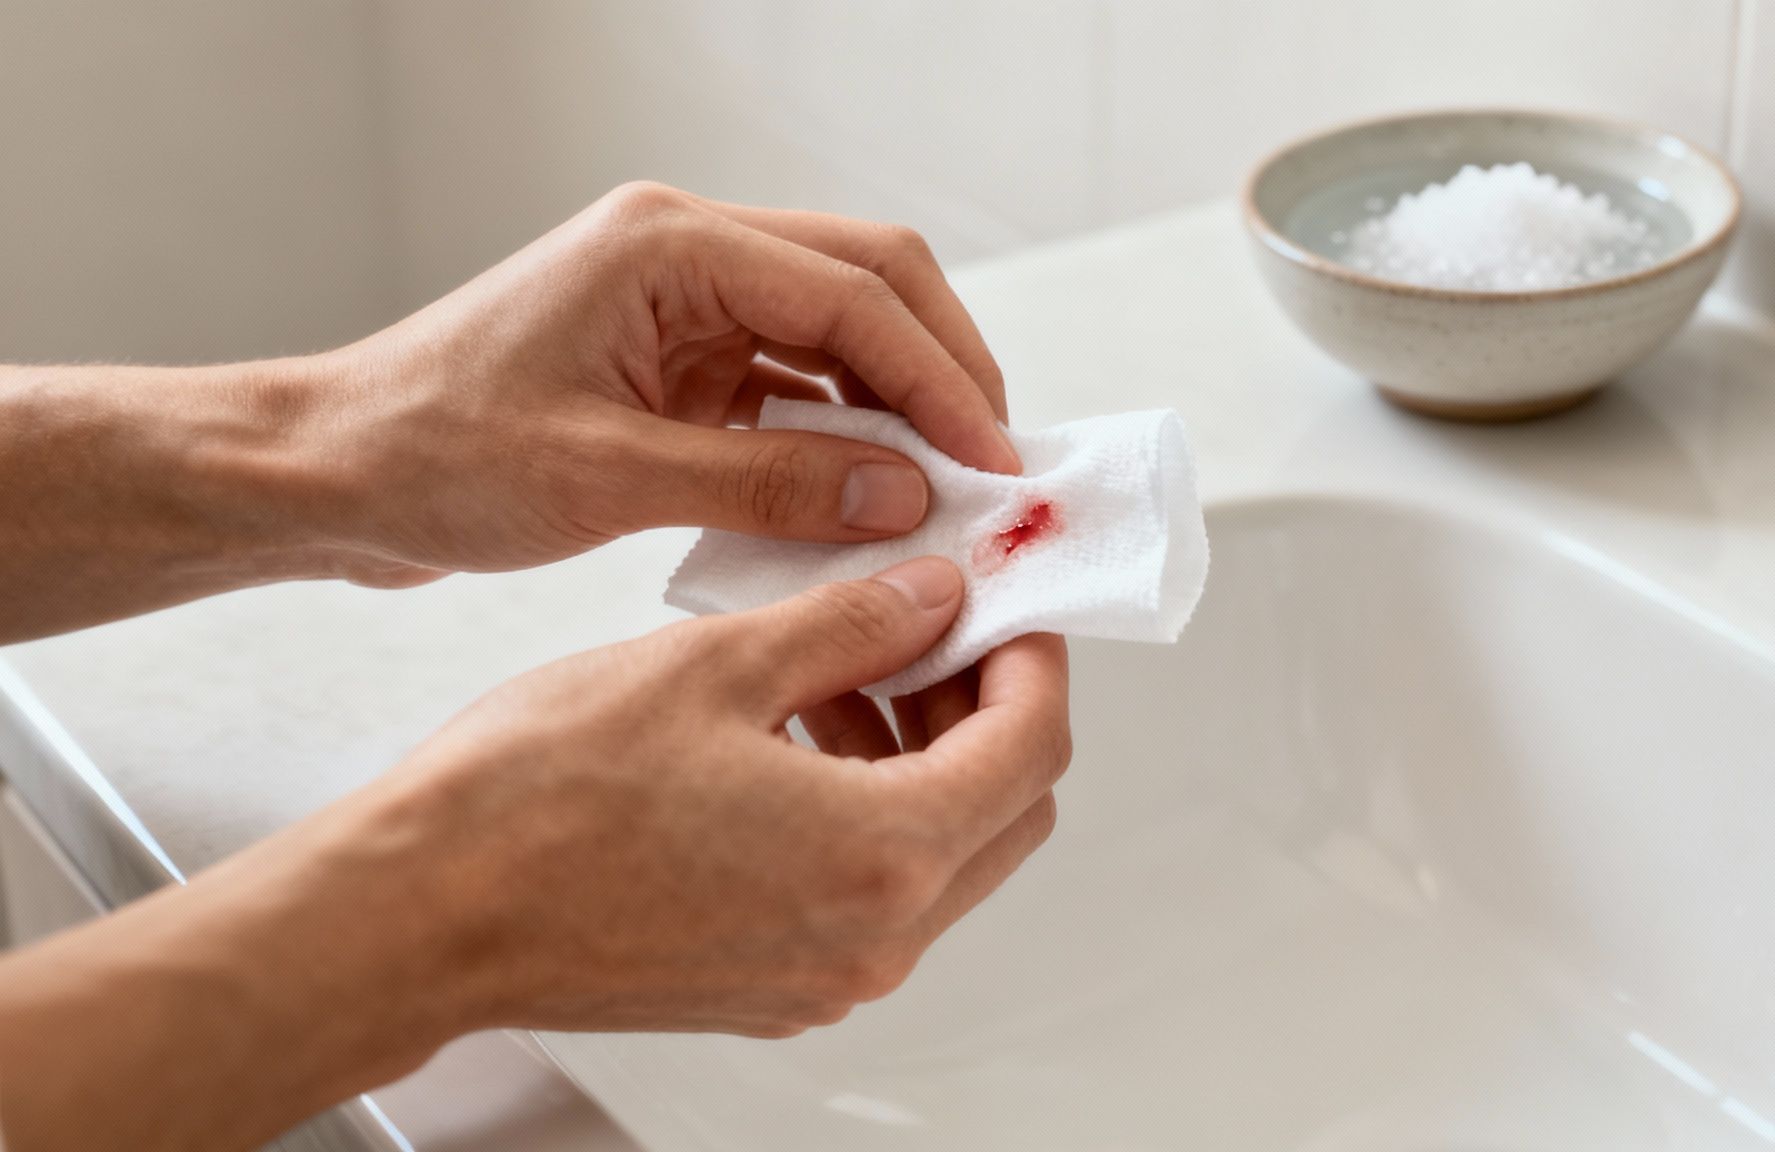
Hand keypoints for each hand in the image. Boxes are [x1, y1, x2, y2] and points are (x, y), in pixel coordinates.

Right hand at [0, 556, 1070, 1149]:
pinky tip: (795, 735)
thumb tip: (931, 596)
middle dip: (986, 705)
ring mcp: (823, 976)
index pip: (1031, 745)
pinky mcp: (772, 985)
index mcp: (881, 855)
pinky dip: (865, 808)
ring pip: (939, 853)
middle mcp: (872, 939)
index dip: (1031, 656)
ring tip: (846, 667)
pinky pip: (867, 891)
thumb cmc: (536, 801)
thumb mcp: (718, 665)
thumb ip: (853, 624)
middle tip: (934, 627)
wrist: (421, 912)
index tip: (1002, 603)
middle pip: (1004, 809)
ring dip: (922, 754)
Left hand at [296, 183, 1020, 586]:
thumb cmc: (431, 457)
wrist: (331, 474)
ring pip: (839, 335)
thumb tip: (904, 495)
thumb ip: (770, 481)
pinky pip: (793, 386)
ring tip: (946, 494)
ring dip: (899, 408)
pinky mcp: (677, 361)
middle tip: (995, 470)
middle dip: (942, 373)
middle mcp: (686, 254)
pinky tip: (867, 500)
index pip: (853, 291)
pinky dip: (841, 438)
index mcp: (668, 244)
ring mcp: (683, 305)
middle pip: (868, 285)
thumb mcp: (608, 478)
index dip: (941, 379)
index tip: (997, 463)